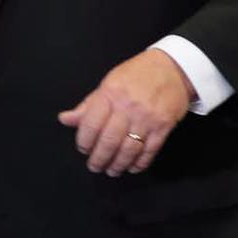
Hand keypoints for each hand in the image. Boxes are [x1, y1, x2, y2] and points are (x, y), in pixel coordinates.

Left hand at [57, 49, 192, 175]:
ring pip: (129, 149)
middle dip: (100, 158)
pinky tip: (132, 167)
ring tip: (111, 170)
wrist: (172, 68)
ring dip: (118, 164)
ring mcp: (147, 118)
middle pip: (109, 141)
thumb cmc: (136, 74)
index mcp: (110, 94)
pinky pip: (150, 150)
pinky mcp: (164, 126)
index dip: (84, 141)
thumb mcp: (108, 83)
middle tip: (94, 166)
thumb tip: (65, 119)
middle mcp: (128, 107)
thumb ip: (88, 105)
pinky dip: (140, 162)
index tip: (83, 149)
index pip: (91, 124)